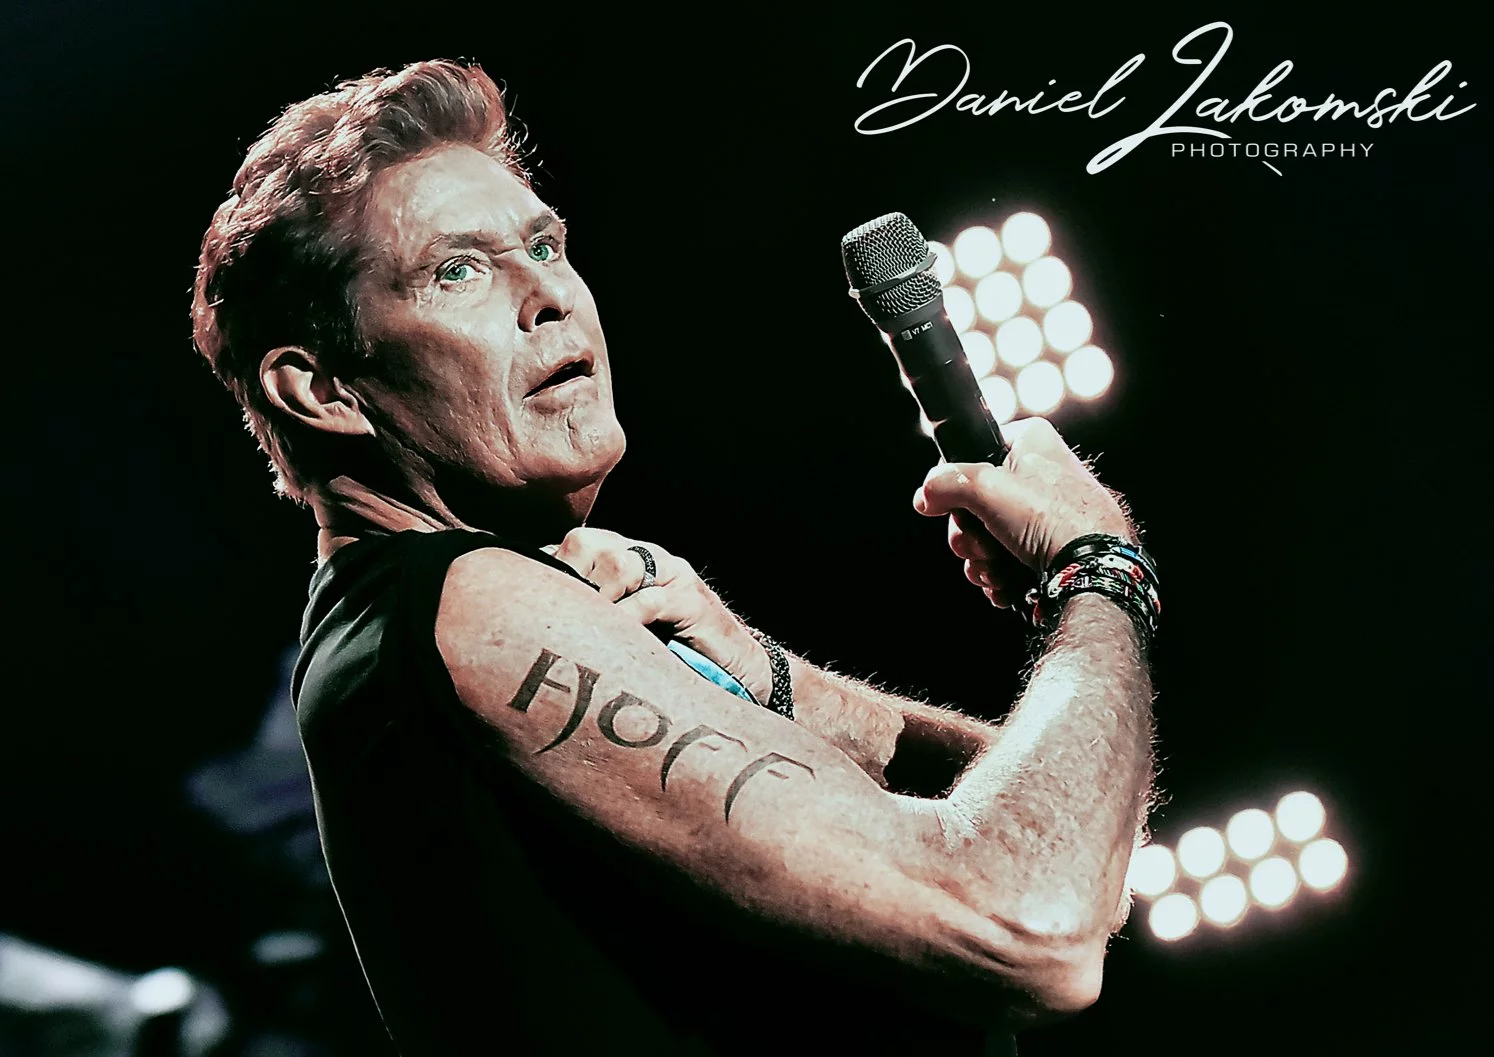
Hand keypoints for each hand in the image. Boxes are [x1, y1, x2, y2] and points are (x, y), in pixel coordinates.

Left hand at [543, 528, 772, 702]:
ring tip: (588, 632)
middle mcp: (647, 556)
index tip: (528, 607)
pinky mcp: (693, 601)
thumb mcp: (623, 629)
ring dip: (595, 599)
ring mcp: (672, 575)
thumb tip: (529, 628)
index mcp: (625, 557)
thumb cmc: (671, 651)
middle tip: (560, 621)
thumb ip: (589, 616)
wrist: (737, 666)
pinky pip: (651, 599)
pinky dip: (628, 619)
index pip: (573, 546)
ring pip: (617, 563)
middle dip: (568, 580)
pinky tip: (618, 641)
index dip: (548, 572)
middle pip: (588, 544)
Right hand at [912, 417, 1134, 607]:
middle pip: (975, 504)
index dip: (957, 487)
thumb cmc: (1054, 517)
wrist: (1095, 569)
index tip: (951, 507)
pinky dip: (1002, 576)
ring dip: (983, 561)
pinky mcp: (1050, 549)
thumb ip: (946, 483)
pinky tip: (1010, 584)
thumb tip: (926, 495)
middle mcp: (1040, 475)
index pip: (972, 455)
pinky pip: (1007, 562)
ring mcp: (1045, 515)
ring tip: (998, 568)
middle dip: (970, 535)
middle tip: (981, 544)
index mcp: (1031, 444)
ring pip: (988, 538)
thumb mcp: (985, 487)